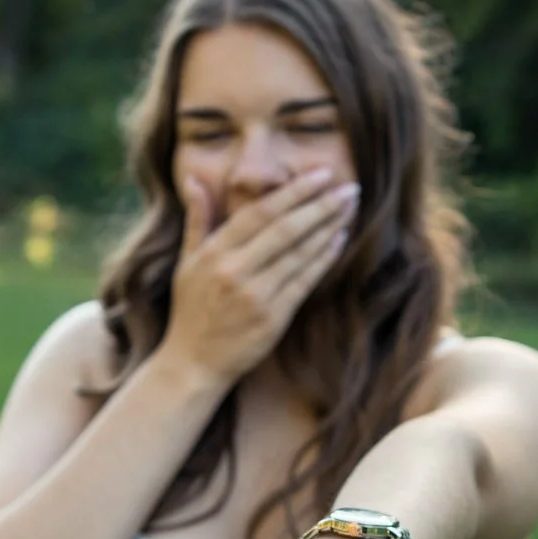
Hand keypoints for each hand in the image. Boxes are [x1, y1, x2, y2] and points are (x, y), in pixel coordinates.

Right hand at [161, 168, 359, 390]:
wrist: (193, 363)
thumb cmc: (191, 310)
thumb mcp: (186, 261)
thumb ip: (196, 219)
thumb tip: (193, 178)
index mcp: (215, 253)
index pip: (260, 212)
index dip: (294, 192)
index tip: (321, 174)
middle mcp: (235, 271)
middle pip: (286, 229)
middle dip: (321, 205)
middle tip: (350, 187)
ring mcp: (255, 296)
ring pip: (299, 254)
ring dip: (329, 228)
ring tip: (351, 207)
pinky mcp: (273, 318)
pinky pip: (304, 282)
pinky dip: (323, 259)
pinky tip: (340, 240)